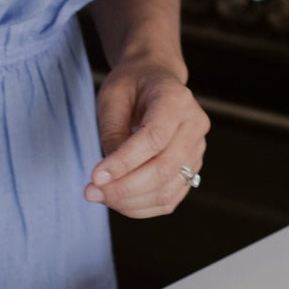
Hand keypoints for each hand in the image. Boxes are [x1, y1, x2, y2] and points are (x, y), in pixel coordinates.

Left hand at [84, 59, 208, 217]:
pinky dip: (140, 207)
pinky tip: (117, 200)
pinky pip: (167, 200)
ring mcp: (196, 152)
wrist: (155, 81)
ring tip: (101, 196)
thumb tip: (109, 176)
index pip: (154, 139)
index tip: (95, 177)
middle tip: (92, 192)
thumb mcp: (112, 97)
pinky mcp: (191, 171)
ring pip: (166, 192)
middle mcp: (194, 127)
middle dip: (124, 188)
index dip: (124, 163)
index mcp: (177, 100)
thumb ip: (112, 134)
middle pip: (163, 170)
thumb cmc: (132, 86)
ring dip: (129, 202)